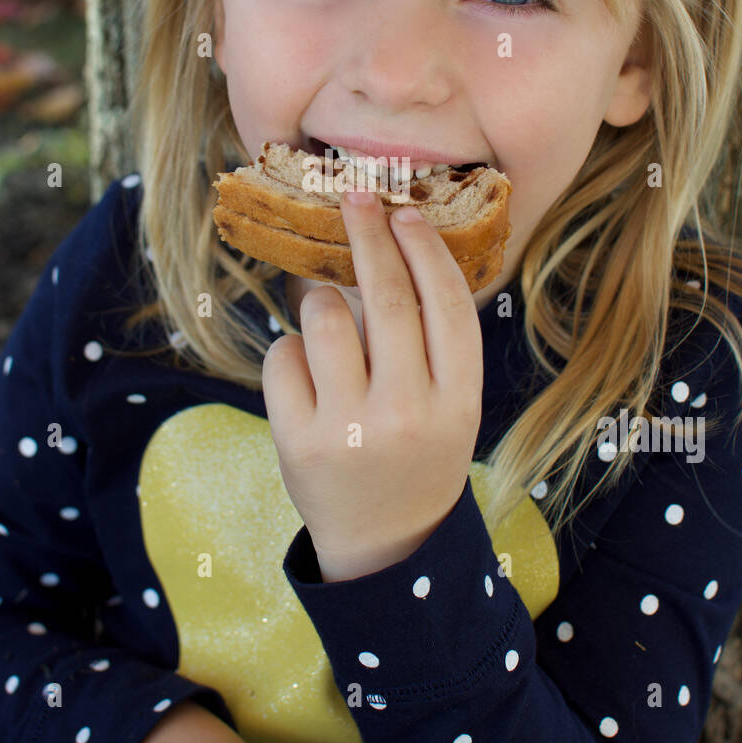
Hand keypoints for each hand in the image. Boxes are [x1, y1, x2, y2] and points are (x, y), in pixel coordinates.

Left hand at [262, 191, 483, 581]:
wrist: (388, 544)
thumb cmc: (420, 454)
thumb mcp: (454, 407)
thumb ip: (435, 342)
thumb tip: (395, 246)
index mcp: (458, 402)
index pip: (446, 304)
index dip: (425, 249)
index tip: (406, 212)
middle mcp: (408, 413)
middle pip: (385, 297)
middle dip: (369, 234)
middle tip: (358, 197)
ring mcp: (350, 429)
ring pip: (324, 315)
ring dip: (322, 300)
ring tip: (331, 322)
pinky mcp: (298, 441)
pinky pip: (283, 356)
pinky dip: (292, 351)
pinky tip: (309, 375)